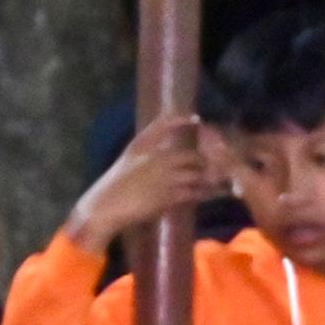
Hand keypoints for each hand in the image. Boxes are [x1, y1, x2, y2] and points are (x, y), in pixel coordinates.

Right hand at [63, 111, 219, 252]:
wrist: (106, 206)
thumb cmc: (115, 187)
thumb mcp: (127, 162)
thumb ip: (145, 156)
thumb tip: (163, 156)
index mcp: (140, 146)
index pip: (162, 126)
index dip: (180, 120)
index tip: (196, 117)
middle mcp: (153, 158)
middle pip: (189, 155)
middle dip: (204, 161)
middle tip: (215, 166)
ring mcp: (162, 177)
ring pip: (195, 174)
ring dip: (208, 178)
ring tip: (218, 181)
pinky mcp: (167, 196)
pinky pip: (194, 193)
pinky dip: (205, 194)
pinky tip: (211, 194)